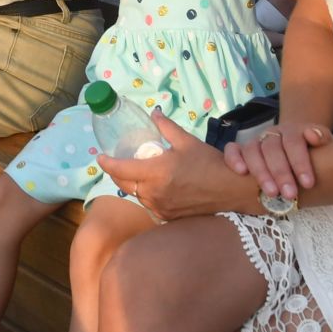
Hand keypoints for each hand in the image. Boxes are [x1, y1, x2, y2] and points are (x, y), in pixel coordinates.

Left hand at [97, 112, 243, 220]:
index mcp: (156, 172)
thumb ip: (167, 128)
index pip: (120, 170)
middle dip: (117, 174)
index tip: (100, 156)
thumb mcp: (188, 142)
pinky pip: (149, 205)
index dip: (107, 163)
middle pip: (124, 185)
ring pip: (137, 196)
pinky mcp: (168, 217)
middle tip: (116, 163)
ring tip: (136, 173)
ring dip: (133, 185)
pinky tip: (153, 187)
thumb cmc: (210, 164)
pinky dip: (146, 195)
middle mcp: (154, 193)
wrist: (232, 191)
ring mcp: (160, 207)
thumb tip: (154, 114)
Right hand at [221, 121, 332, 202]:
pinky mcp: (242, 149)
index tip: (308, 184)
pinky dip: (233, 158)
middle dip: (281, 173)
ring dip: (260, 172)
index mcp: (292, 131)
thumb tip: (313, 137)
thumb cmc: (312, 151)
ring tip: (271, 192)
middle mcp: (272, 134)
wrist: (297, 143)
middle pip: (272, 149)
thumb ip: (322, 138)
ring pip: (252, 150)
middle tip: (289, 194)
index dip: (300, 162)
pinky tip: (240, 172)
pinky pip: (232, 149)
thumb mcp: (323, 143)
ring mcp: (256, 141)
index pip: (294, 142)